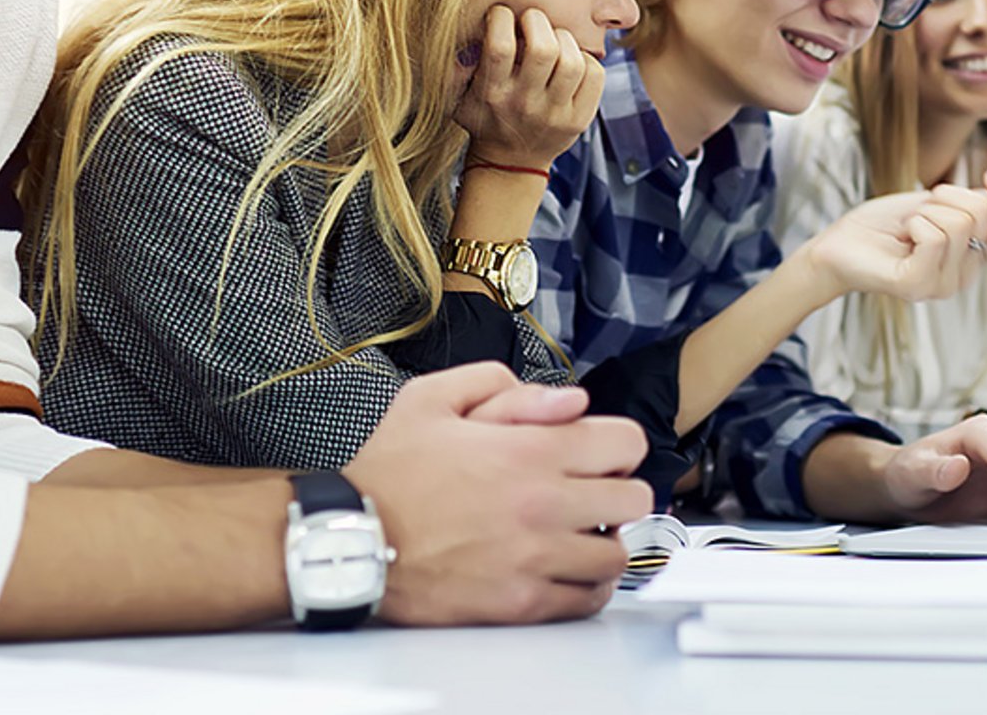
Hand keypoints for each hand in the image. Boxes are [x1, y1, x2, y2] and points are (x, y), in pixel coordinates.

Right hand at [344, 362, 650, 625]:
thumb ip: (503, 385)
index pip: (626, 443)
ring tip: (579, 532)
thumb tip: (566, 400)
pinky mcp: (521, 602)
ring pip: (617, 554)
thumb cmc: (387, 474)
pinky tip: (568, 569)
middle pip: (633, 499)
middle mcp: (542, 505)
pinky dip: (587, 585)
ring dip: (605, 540)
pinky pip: (587, 600)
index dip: (616, 443)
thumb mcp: (432, 398)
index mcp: (528, 450)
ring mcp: (535, 558)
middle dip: (617, 489)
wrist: (352, 538)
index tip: (599, 452)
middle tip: (592, 492)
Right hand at [454, 5, 603, 170]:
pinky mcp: (580, 118)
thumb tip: (459, 31)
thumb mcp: (458, 98)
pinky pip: (595, 74)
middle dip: (537, 21)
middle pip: (543, 49)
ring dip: (564, 39)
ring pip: (573, 61)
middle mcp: (524, 103)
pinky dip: (586, 59)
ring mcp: (555, 113)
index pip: (499, 47)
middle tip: (531, 20)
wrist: (510, 163)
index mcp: (492, 93)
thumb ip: (455, 68)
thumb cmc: (485, 119)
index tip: (501, 15)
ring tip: (553, 39)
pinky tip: (571, 59)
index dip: (501, 19)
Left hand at [801, 171, 986, 304]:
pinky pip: (934, 237)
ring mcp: (944, 284)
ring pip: (958, 222)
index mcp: (974, 252)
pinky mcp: (918, 286)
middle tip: (920, 209)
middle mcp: (965, 273)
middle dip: (949, 195)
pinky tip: (900, 237)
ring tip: (905, 227)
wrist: (837, 245)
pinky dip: (914, 223)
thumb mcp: (934, 204)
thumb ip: (970, 203)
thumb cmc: (882, 224)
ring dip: (926, 209)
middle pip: (984, 213)